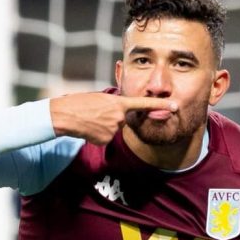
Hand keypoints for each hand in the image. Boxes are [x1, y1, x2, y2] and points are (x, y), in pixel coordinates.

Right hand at [49, 92, 176, 144]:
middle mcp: (119, 117)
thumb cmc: (78, 103)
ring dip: (102, 128)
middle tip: (94, 114)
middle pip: (121, 121)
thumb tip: (118, 114)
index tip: (175, 106)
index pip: (144, 104)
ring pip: (113, 131)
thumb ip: (114, 106)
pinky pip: (105, 139)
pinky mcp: (106, 140)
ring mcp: (113, 129)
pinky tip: (88, 130)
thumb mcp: (100, 99)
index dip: (160, 105)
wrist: (65, 115)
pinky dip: (97, 136)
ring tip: (89, 121)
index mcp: (119, 103)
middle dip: (110, 119)